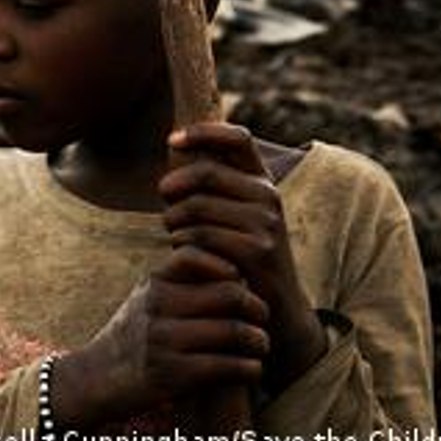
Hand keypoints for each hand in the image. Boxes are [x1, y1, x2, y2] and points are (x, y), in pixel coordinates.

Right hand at [52, 245, 268, 429]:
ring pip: (233, 331)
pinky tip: (252, 369)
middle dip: (256, 306)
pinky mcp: (172, 374)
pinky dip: (248, 368)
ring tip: (262, 345)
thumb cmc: (132, 336)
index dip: (228, 265)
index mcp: (154, 282)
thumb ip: (179, 280)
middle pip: (228, 293)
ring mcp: (163, 340)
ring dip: (258, 340)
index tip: (242, 280)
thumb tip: (232, 266)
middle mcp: (158, 306)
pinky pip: (226, 366)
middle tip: (264, 316)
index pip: (198, 255)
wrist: (96, 379)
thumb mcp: (145, 297)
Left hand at [159, 123, 326, 392]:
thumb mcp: (234, 215)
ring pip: (197, 207)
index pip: (239, 138)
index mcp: (263, 181)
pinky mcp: (256, 251)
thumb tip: (174, 144)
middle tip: (163, 198)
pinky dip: (182, 243)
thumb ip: (213, 186)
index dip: (204, 132)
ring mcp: (265, 224)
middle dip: (174, 185)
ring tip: (174, 232)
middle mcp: (268, 197)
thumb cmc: (240, 256)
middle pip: (206, 173)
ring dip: (174, 220)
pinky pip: (201, 236)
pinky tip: (181, 252)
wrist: (276, 308)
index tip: (173, 139)